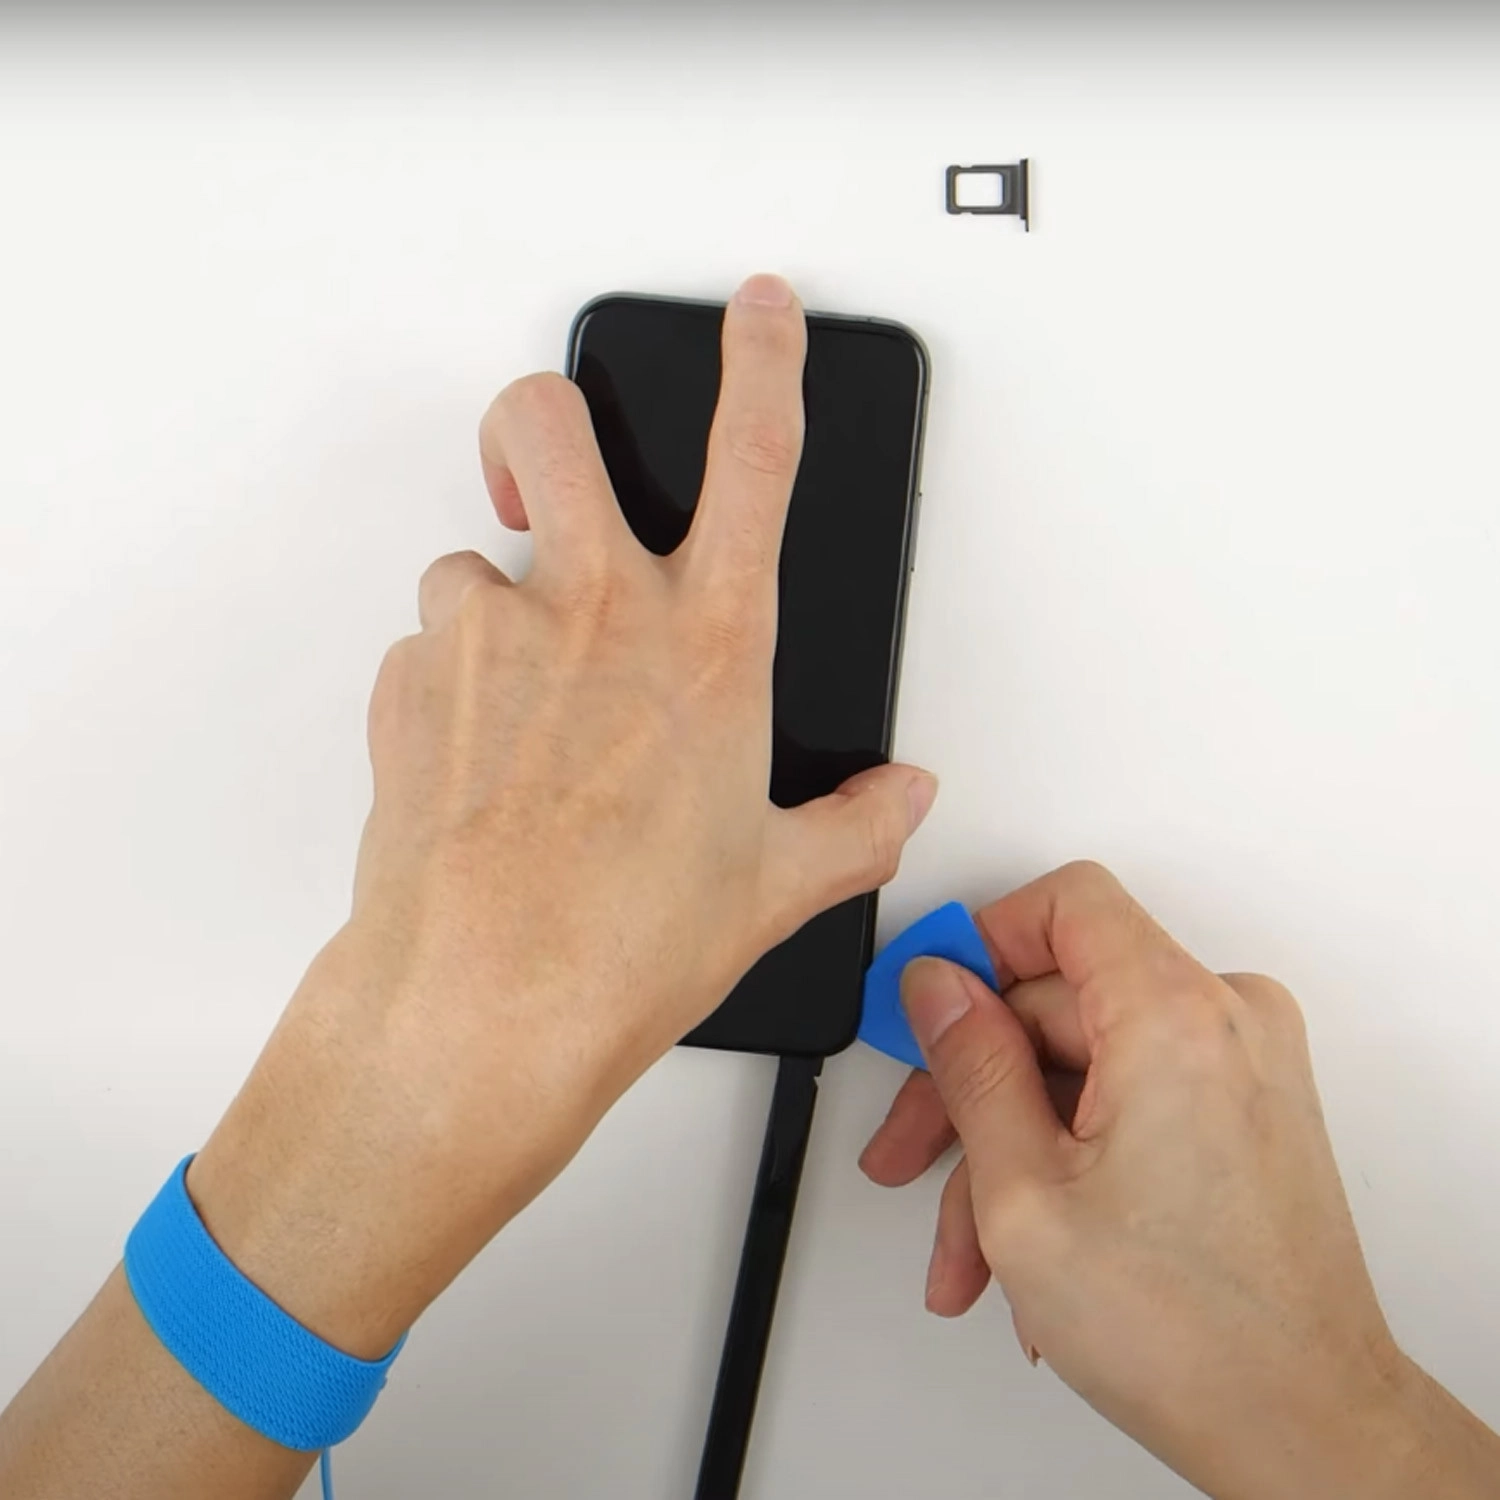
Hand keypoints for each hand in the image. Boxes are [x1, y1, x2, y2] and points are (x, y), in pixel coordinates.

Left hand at [189, 273, 935, 1356]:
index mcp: (706, 643)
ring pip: (474, 555)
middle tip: (552, 467)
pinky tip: (481, 761)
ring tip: (529, 704)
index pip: (754, 458)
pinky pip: (426, 646)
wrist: (482, 1007)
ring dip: (500, 603)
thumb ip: (859, 823)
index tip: (761, 310)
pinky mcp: (407, 682)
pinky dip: (452, 682)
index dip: (764, 363)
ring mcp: (488, 638)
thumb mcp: (777, 885)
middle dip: (549, 415)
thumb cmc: (626, 944)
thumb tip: (902, 798)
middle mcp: (592, 612)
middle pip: (547, 421)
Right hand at [861, 861, 1498, 1499]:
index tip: (929, 1002)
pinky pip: (1129, 1097)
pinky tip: (1028, 1242)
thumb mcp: (1024, 1190)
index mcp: (1174, 1014)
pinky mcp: (1247, 1110)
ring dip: (1011, 1147)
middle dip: (971, 1087)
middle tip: (912, 1151)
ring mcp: (1243, 1068)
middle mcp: (1225, 1021)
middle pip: (1057, 1000)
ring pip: (1083, 1065)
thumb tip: (938, 988)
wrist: (1305, 1428)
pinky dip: (1070, 1155)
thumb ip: (971, 1065)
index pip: (1065, 903)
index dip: (980, 944)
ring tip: (972, 1247)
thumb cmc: (1193, 1334)